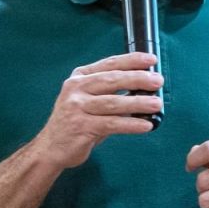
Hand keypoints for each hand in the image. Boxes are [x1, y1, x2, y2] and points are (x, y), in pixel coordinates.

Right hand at [34, 52, 162, 167]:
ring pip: (113, 102)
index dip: (132, 60)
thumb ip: (110, 92)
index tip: (151, 59)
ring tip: (157, 103)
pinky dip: (131, 124)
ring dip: (138, 102)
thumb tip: (145, 87)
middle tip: (158, 81)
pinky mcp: (81, 127)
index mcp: (80, 78)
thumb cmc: (77, 121)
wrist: (51, 147)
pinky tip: (146, 125)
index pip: (109, 64)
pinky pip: (111, 124)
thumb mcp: (89, 100)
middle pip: (112, 80)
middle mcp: (76, 89)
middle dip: (138, 79)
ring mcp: (77, 108)